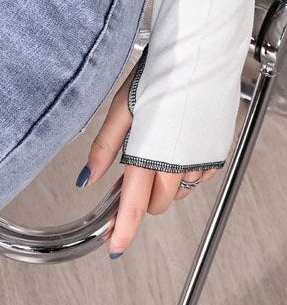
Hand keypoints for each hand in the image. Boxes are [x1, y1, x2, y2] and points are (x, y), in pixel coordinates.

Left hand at [75, 57, 220, 257]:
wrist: (199, 56)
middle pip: (157, 204)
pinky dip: (183, 171)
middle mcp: (180, 163)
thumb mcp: (120, 107)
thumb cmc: (157, 75)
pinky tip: (175, 144)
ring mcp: (202, 160)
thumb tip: (88, 178)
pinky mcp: (217, 153)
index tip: (114, 248)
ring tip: (154, 148)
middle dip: (142, 196)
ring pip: (177, 193)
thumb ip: (105, 148)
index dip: (124, 231)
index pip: (135, 206)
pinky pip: (197, 177)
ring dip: (162, 183)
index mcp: (150, 153)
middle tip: (131, 168)